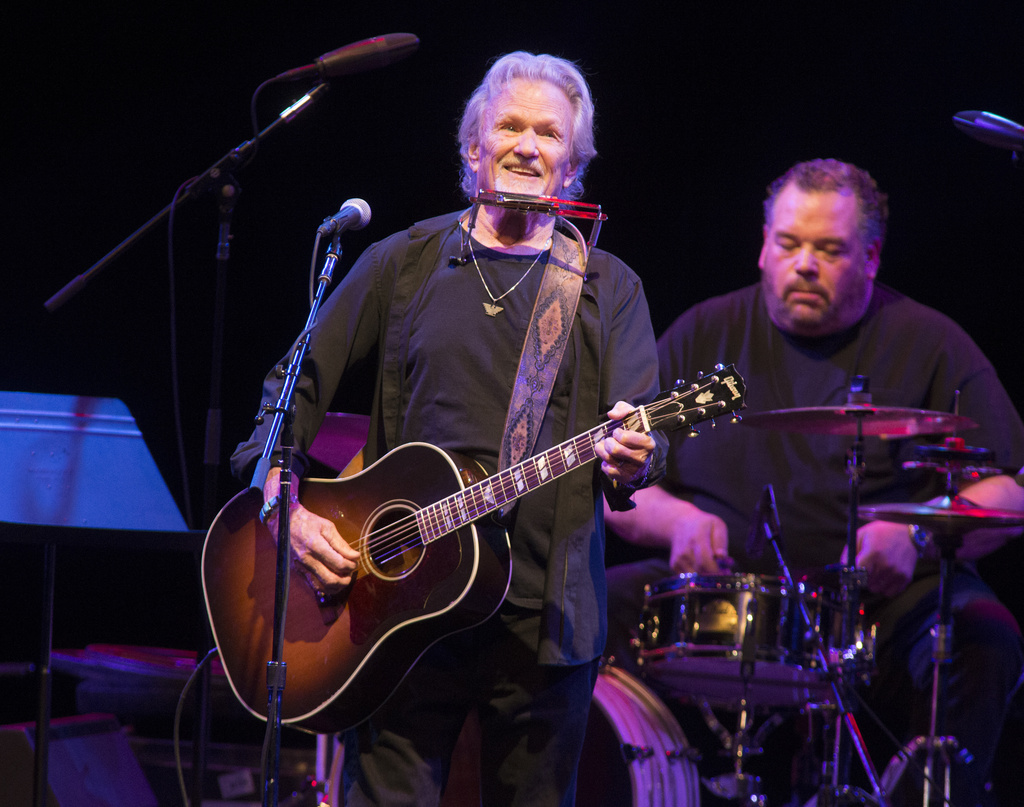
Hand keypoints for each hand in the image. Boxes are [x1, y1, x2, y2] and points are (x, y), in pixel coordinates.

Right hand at [264, 469, 359, 596]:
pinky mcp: (298, 572)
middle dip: (346, 579)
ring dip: (337, 586)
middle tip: (351, 572)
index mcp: (315, 545)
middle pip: (331, 579)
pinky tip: (333, 581)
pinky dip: (326, 588)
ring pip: (322, 587)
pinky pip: (313, 586)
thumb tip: (354, 556)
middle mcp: (307, 559)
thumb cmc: (307, 522)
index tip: (356, 560)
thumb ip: (340, 543)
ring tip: (344, 578)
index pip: (338, 563)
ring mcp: (301, 567)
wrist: (284, 523)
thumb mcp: (327, 526)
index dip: (351, 565)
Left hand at [596, 401, 655, 486]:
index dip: (617, 433)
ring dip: (603, 451)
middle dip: (608, 442)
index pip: (625, 438)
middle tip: (610, 440)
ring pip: (609, 460)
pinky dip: (605, 464)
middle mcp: (643, 458)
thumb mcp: (630, 416)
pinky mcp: (626, 478)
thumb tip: (612, 415)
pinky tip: (609, 459)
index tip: (618, 432)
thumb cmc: (633, 431)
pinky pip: (608, 471)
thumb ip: (622, 409)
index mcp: (647, 443)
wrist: (639, 452)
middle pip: (615, 449)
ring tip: (606, 447)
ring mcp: (635, 470)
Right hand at [667, 508, 732, 574]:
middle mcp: (684, 550)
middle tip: (724, 571)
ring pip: (695, 578)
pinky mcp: (674, 566)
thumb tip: (721, 556)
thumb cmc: (703, 525)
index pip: (706, 562)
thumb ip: (721, 541)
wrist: (679, 524)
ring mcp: (678, 559)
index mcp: (696, 539)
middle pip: (701, 572)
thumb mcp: (717, 525)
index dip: (717, 571)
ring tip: (713, 567)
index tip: (727, 572)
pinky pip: (689, 579)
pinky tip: (702, 567)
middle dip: (714, 576)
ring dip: (706, 578)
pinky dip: (698, 577)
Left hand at [843, 520, 917, 596]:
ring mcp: (897, 573)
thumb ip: (849, 552)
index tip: (852, 571)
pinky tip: (886, 575)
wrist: (907, 532)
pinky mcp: (906, 578)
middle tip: (867, 568)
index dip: (852, 574)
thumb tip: (843, 569)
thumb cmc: (880, 533)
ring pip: (877, 589)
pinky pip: (889, 592)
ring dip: (874, 583)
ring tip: (877, 570)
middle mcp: (886, 565)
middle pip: (866, 584)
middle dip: (863, 578)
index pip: (857, 575)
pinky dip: (885, 587)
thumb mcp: (861, 535)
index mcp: (873, 553)